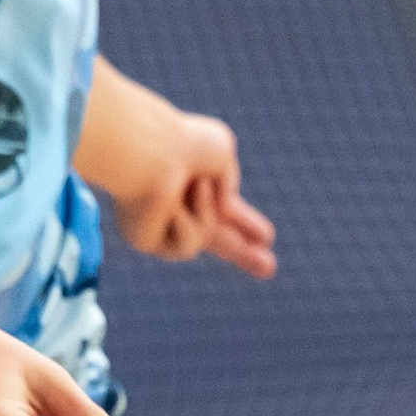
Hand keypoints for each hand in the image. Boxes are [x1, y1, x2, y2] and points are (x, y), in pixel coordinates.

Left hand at [110, 106, 274, 278]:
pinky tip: (172, 205)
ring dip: (207, 211)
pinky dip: (189, 222)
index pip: (223, 209)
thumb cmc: (183, 147)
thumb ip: (226, 182)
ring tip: (194, 184)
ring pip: (206, 237)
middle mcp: (176, 204)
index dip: (244, 223)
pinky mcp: (145, 241)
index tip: (265, 238)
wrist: (149, 153)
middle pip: (212, 237)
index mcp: (194, 182)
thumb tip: (219, 212)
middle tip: (270, 269)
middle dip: (241, 251)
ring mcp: (160, 225)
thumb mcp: (221, 150)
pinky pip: (188, 244)